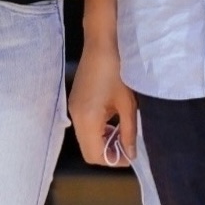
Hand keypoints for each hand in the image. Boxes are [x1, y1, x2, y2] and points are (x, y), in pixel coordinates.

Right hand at [70, 43, 138, 167]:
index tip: (130, 155)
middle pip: (88, 150)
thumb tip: (131, 153)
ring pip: (86, 139)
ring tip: (123, 132)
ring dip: (103, 141)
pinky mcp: (76, 102)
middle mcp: (75, 117)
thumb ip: (129, 132)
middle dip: (108, 153)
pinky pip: (85, 126)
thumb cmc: (118, 70)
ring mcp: (73, 109)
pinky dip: (98, 130)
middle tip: (128, 145)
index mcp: (87, 119)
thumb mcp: (128, 105)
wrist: (102, 43)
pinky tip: (113, 119)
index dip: (113, 160)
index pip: (94, 155)